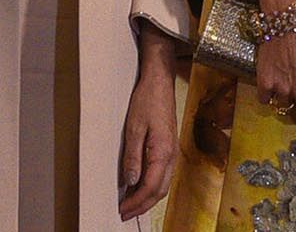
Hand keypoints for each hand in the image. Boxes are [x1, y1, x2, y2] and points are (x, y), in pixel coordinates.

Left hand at [118, 28, 180, 219]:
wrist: (160, 82)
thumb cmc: (147, 100)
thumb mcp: (134, 128)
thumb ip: (132, 157)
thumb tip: (130, 181)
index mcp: (163, 152)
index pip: (150, 187)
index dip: (136, 202)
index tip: (122, 210)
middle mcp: (171, 155)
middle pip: (160, 191)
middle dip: (142, 206)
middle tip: (125, 213)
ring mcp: (172, 152)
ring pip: (163, 185)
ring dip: (147, 198)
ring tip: (131, 204)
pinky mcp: (169, 148)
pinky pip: (163, 175)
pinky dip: (151, 186)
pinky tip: (139, 186)